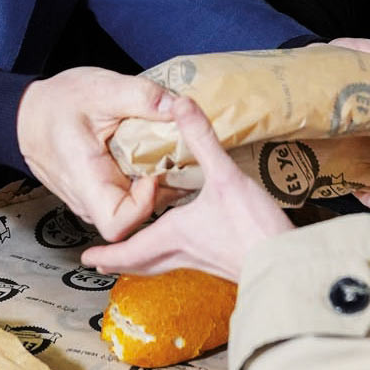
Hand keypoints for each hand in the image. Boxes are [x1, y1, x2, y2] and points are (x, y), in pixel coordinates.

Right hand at [16, 67, 178, 240]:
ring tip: (171, 151)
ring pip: (138, 207)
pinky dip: (149, 177)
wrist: (29, 113)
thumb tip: (178, 105)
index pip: (118, 224)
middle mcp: (90, 200)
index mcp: (86, 181)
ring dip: (158, 182)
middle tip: (178, 155)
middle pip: (137, 217)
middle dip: (163, 188)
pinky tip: (157, 153)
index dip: (144, 206)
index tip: (154, 173)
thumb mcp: (101, 89)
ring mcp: (96, 200)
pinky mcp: (102, 193)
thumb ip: (140, 96)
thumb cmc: (56, 105)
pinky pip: (131, 195)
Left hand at [82, 97, 294, 280]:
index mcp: (172, 235)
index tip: (86, 258)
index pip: (128, 250)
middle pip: (142, 264)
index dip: (106, 254)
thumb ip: (201, 139)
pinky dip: (173, 255)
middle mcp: (182, 253)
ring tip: (138, 252)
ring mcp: (203, 262)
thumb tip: (180, 104)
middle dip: (120, 262)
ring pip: (164, 264)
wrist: (283, 265)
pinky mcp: (222, 263)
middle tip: (100, 262)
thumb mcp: (224, 176)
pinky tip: (186, 243)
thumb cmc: (250, 226)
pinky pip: (187, 261)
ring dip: (147, 259)